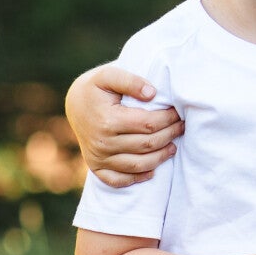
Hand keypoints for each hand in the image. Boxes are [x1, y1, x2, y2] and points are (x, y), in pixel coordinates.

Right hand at [65, 64, 181, 185]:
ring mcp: (98, 157)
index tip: (178, 112)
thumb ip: (130, 80)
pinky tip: (152, 171)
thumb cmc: (95, 87)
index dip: (168, 119)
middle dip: (169, 135)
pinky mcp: (95, 166)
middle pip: (147, 145)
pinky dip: (137, 178)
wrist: (74, 103)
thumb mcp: (109, 74)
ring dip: (160, 158)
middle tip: (181, 127)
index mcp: (108, 120)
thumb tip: (152, 93)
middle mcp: (103, 143)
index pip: (149, 124)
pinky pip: (118, 180)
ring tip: (173, 146)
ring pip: (138, 165)